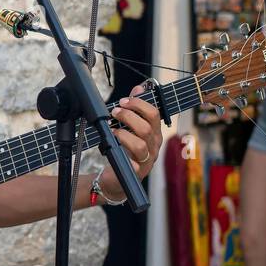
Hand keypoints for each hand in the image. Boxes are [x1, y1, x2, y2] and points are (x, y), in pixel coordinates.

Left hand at [99, 84, 162, 199]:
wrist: (117, 178)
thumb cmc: (125, 151)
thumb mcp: (130, 128)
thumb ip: (135, 109)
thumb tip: (139, 88)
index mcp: (154, 133)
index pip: (154, 114)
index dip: (139, 104)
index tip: (123, 101)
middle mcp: (153, 146)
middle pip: (147, 128)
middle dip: (128, 116)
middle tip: (114, 112)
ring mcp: (146, 160)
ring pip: (140, 145)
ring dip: (123, 134)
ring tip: (113, 130)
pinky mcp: (136, 173)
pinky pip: (133, 164)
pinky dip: (121, 153)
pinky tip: (111, 147)